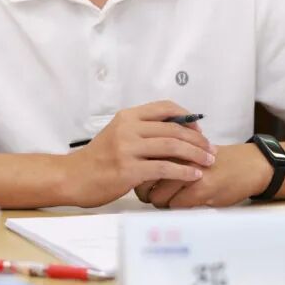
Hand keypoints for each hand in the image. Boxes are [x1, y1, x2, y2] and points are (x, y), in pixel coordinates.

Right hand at [59, 100, 216, 207]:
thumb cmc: (97, 159)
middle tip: (211, 149)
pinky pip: (165, 168)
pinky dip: (184, 171)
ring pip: (172, 147)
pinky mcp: (129, 170)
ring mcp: (128, 149)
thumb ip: (140, 129)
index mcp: (127, 117)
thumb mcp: (117, 134)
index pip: (165, 107)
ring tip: (209, 161)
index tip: (199, 129)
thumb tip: (171, 129)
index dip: (187, 117)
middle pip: (173, 128)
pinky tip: (195, 175)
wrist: (74, 177)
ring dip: (196, 154)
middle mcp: (128, 129)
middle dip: (198, 139)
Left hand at [134, 143, 271, 208]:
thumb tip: (140, 169)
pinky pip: (175, 205)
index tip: (143, 181)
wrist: (247, 165)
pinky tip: (185, 202)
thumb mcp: (189, 149)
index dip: (139, 174)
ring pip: (158, 197)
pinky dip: (176, 207)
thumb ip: (166, 154)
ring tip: (169, 201)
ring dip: (160, 203)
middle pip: (145, 180)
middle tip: (151, 195)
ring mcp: (189, 171)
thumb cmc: (214, 159)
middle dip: (145, 191)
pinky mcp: (200, 188)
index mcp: (173, 142)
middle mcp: (178, 154)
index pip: (143, 161)